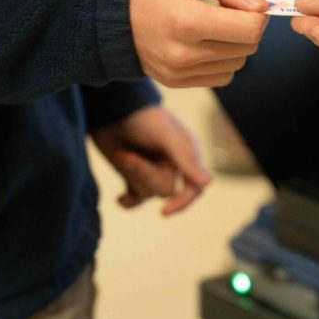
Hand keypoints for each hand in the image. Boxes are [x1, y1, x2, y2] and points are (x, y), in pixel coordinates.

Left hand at [91, 104, 210, 215]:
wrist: (110, 107)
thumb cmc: (141, 116)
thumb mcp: (165, 136)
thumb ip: (186, 159)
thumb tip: (208, 183)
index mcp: (187, 152)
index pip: (194, 187)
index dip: (183, 201)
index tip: (165, 211)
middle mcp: (172, 163)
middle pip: (166, 190)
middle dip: (144, 174)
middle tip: (127, 154)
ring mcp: (152, 170)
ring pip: (148, 193)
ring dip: (132, 175)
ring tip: (122, 153)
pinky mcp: (134, 174)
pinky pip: (136, 199)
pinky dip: (128, 201)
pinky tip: (120, 198)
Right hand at [130, 0, 268, 87]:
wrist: (104, 10)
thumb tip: (261, 6)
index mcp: (186, 21)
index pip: (249, 30)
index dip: (257, 15)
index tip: (245, 3)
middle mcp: (183, 54)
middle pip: (247, 48)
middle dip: (247, 27)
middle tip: (226, 9)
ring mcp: (178, 72)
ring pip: (236, 64)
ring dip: (235, 44)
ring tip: (211, 24)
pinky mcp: (175, 82)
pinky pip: (220, 77)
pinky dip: (222, 60)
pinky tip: (204, 41)